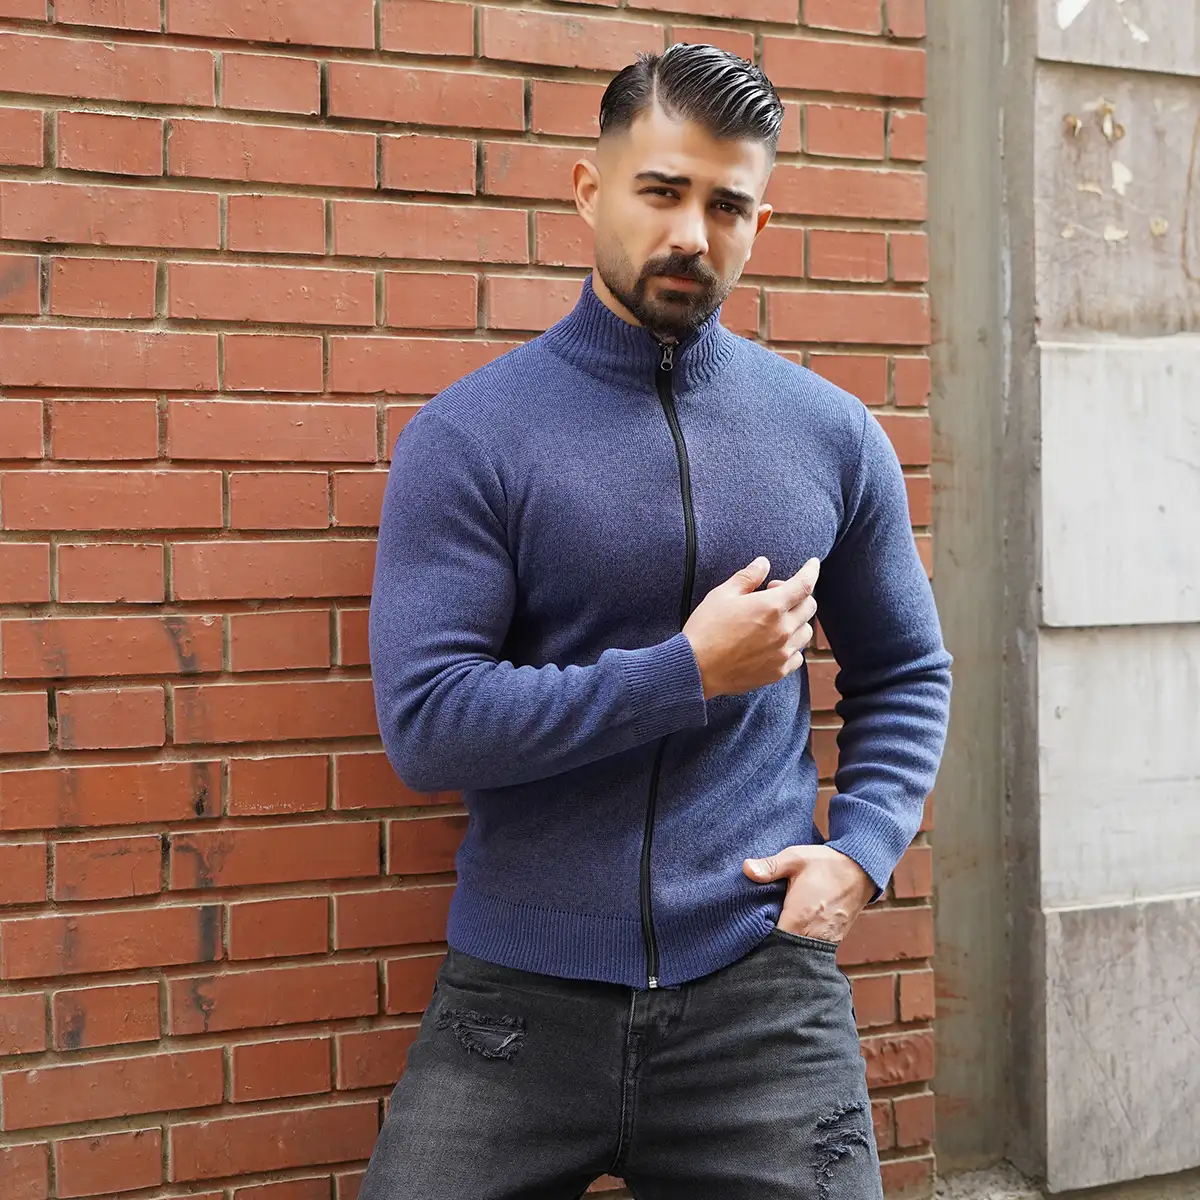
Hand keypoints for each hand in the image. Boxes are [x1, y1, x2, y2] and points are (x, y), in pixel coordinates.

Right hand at [683, 557, 819, 699]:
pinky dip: (792, 645)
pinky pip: (798, 656)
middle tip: (773, 593)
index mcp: (771, 607)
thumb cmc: (706, 629)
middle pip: (809, 606)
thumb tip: (763, 564)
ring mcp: (783, 652)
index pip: (804, 584)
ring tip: (774, 620)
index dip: (811, 571)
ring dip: (796, 620)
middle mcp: (783, 630)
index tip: (813, 564)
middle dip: (798, 595)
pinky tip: (774, 642)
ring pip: (806, 632)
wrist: (696, 669)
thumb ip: (747, 577)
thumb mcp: (722, 595)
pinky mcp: (778, 671)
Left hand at [743, 845, 873, 943]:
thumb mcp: (795, 858)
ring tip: (773, 936)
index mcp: (798, 917)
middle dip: (770, 946)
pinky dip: (801, 945)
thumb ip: (770, 866)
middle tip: (758, 935)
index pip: (772, 942)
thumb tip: (746, 868)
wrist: (862, 869)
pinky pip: (813, 950)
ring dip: (786, 947)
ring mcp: (826, 940)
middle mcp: (812, 935)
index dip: (758, 940)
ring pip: (799, 954)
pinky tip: (792, 934)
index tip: (747, 933)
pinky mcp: (834, 940)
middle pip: (784, 952)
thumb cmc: (826, 863)